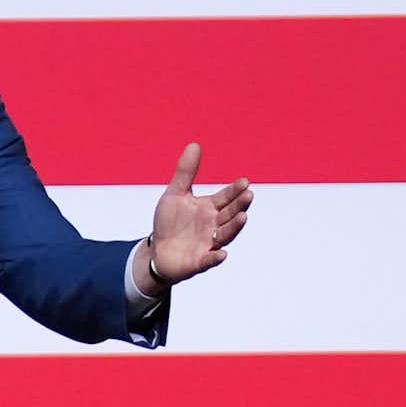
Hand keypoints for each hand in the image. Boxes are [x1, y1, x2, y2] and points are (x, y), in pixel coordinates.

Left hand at [148, 142, 251, 283]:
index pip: (227, 197)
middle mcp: (214, 225)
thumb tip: (194, 144)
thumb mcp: (175, 195)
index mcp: (210, 208)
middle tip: (248, 195)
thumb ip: (185, 173)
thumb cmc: (169, 223)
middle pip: (231, 213)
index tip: (245, 181)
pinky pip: (209, 260)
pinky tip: (222, 254)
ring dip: (234, 227)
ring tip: (243, 217)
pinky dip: (215, 258)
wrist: (156, 252)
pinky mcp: (198, 262)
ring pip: (225, 234)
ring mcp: (208, 243)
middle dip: (240, 205)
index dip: (236, 190)